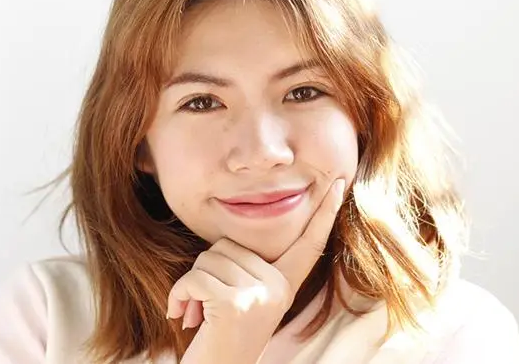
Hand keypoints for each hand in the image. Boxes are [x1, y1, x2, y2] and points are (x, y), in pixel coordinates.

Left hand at [166, 178, 345, 363]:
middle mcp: (280, 288)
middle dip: (206, 271)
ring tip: (200, 314)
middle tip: (209, 305)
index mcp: (284, 284)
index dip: (325, 212)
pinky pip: (195, 278)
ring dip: (191, 286)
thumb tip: (229, 243)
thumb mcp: (241, 296)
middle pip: (228, 244)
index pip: (308, 242)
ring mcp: (262, 295)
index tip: (339, 183)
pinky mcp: (239, 304)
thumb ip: (247, 267)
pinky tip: (185, 316)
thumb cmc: (219, 335)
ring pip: (208, 258)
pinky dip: (179, 295)